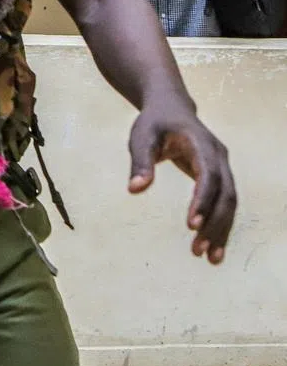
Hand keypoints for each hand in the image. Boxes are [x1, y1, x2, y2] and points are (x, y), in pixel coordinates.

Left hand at [128, 100, 236, 264]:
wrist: (171, 107)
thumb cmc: (153, 122)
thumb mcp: (142, 136)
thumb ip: (140, 162)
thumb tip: (135, 189)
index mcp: (201, 144)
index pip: (208, 176)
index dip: (202, 201)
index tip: (192, 225)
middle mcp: (218, 157)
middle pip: (224, 194)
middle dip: (214, 223)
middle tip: (198, 249)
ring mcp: (222, 166)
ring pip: (229, 202)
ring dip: (221, 230)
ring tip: (210, 258)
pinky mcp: (219, 176)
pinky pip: (225, 203)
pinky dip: (220, 224)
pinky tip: (213, 247)